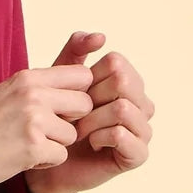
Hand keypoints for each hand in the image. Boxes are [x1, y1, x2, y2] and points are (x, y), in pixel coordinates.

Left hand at [23, 31, 154, 192]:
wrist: (49, 156)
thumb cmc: (57, 115)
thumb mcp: (61, 77)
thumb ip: (77, 50)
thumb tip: (101, 36)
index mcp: (129, 83)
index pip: (117, 62)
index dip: (90, 76)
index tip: (75, 94)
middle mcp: (142, 104)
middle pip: (123, 82)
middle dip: (91, 97)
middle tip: (76, 115)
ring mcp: (144, 129)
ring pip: (123, 108)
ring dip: (92, 119)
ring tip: (80, 130)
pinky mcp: (138, 155)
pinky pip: (122, 133)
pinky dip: (99, 136)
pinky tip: (90, 142)